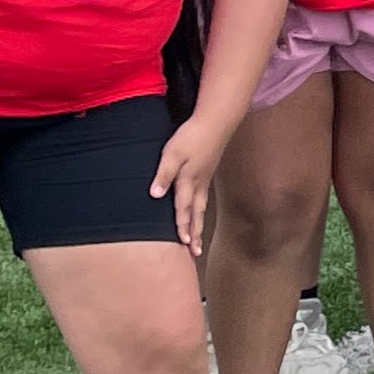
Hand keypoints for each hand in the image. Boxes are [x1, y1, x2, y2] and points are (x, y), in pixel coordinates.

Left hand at [151, 112, 235, 252]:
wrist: (217, 121)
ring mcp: (205, 179)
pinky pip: (204, 199)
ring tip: (198, 241)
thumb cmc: (192, 136)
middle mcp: (199, 184)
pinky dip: (201, 212)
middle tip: (195, 252)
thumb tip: (155, 195)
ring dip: (199, 225)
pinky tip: (199, 213)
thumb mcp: (173, 153)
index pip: (183, 208)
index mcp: (189, 180)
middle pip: (196, 213)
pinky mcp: (207, 173)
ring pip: (201, 208)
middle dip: (194, 233)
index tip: (181, 244)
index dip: (181, 226)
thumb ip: (164, 174)